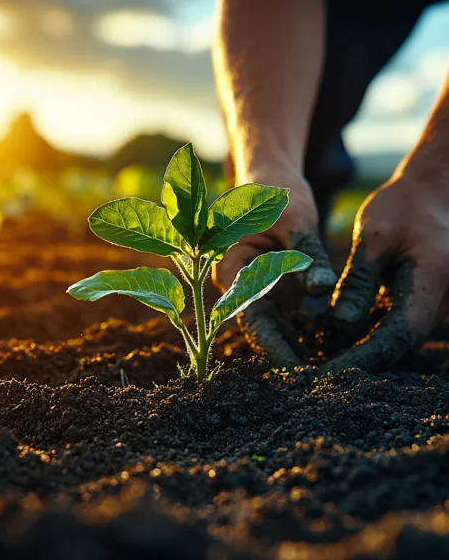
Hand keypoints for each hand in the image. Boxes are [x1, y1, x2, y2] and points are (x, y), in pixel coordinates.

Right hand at [214, 168, 336, 367]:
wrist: (271, 180)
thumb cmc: (275, 193)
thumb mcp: (295, 219)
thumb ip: (307, 255)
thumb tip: (323, 290)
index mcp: (233, 270)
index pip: (252, 317)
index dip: (273, 344)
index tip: (297, 368)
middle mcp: (241, 286)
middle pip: (262, 327)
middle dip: (287, 352)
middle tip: (318, 379)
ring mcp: (257, 289)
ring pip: (276, 325)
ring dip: (297, 344)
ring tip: (325, 371)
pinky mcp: (274, 288)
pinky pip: (289, 314)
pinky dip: (305, 329)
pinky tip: (327, 346)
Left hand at [326, 171, 448, 371]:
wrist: (435, 191)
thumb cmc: (403, 206)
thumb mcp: (373, 238)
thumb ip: (359, 283)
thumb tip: (342, 325)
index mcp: (434, 279)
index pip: (398, 336)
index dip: (362, 359)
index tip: (327, 374)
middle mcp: (446, 299)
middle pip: (402, 345)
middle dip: (361, 361)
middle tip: (319, 374)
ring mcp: (443, 303)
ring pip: (403, 338)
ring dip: (367, 349)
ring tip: (324, 358)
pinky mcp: (431, 302)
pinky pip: (404, 326)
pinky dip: (375, 334)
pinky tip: (343, 338)